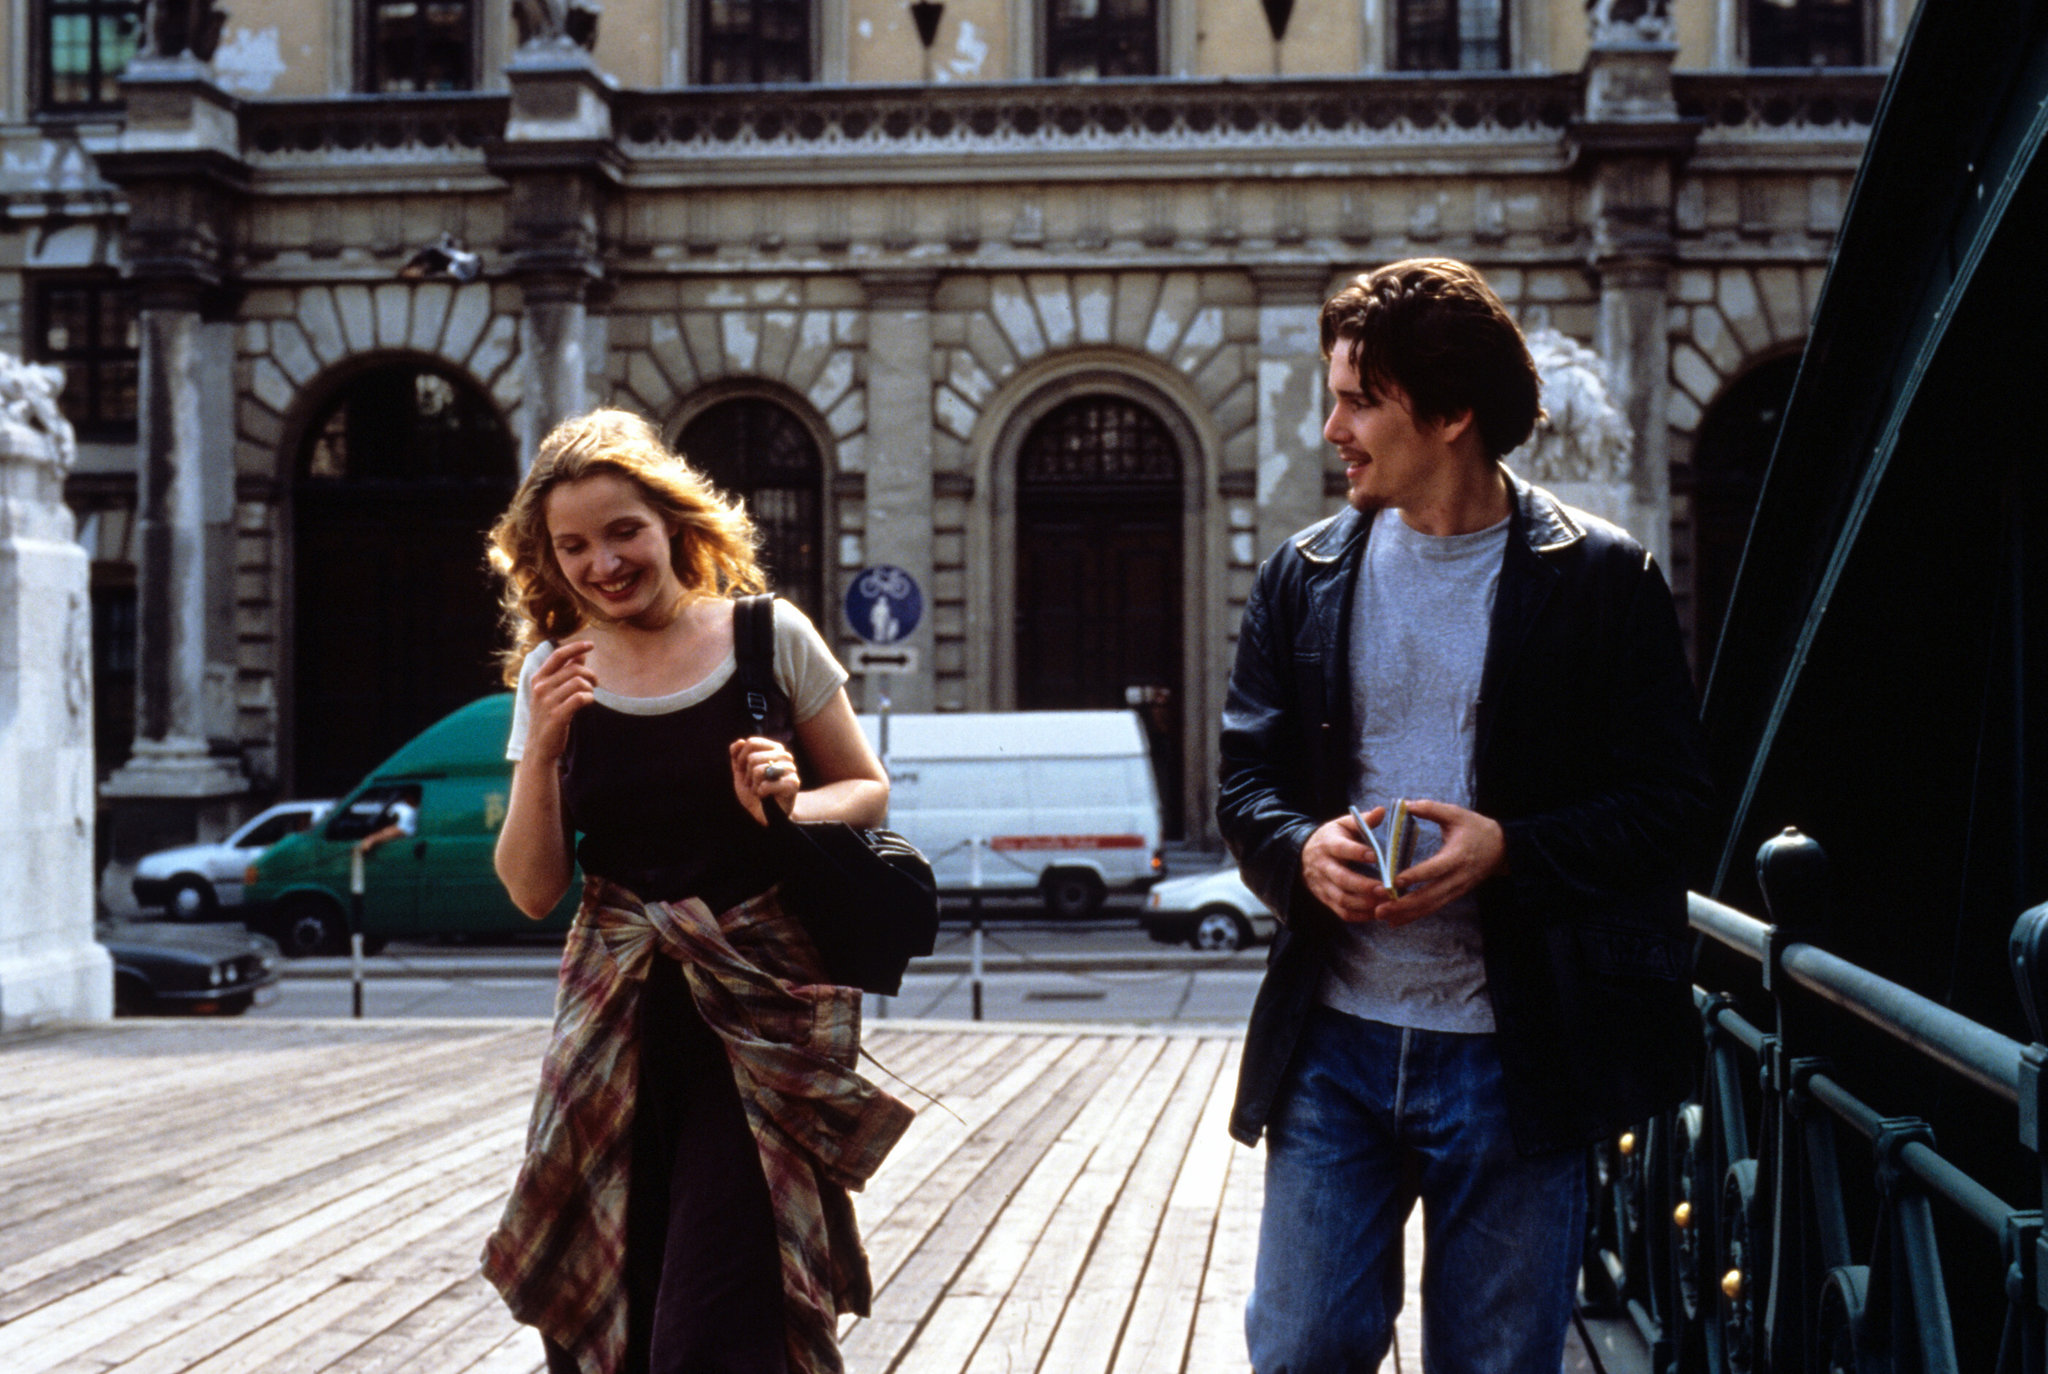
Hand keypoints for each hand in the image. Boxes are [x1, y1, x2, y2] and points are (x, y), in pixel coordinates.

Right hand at [524, 641, 596, 762]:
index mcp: (538, 679)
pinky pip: (580, 698)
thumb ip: (565, 672)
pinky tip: (588, 702)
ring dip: (590, 688)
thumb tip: (581, 655)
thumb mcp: (552, 692)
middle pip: (574, 669)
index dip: (575, 647)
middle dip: (590, 674)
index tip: (590, 644)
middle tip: (595, 683)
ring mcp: (547, 702)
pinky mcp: (556, 716)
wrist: (539, 747)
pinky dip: (589, 698)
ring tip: (589, 695)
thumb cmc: (548, 716)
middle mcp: (540, 688)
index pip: (557, 655)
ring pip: (578, 683)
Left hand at [730, 736, 800, 825]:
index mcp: (773, 749)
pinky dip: (760, 794)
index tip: (742, 771)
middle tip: (753, 784)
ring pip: (758, 771)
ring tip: (759, 791)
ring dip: (753, 785)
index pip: (751, 743)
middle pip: (752, 758)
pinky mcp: (793, 783)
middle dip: (747, 775)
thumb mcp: (741, 772)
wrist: (767, 814)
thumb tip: (739, 742)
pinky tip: (766, 797)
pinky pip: (765, 785)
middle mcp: (784, 755)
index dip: (740, 759)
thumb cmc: (755, 791)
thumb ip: (736, 755)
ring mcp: (790, 769)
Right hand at [1301, 808, 1393, 923]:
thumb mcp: (1343, 824)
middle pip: (1342, 878)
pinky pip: (1341, 912)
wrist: (1303, 856)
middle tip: (1386, 889)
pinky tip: (1376, 912)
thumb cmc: (1332, 838)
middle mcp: (1323, 866)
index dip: (1357, 852)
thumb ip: (1363, 820)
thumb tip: (1382, 811)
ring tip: (1385, 902)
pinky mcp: (1325, 899)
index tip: (1376, 856)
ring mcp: (1323, 885)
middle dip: (1364, 885)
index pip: (1341, 848)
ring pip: (1342, 898)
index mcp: (1328, 843)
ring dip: (1364, 903)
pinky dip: (1360, 915)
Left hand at [1371, 799, 1506, 927]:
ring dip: (1405, 913)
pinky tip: (1395, 921)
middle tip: (1380, 906)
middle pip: (1430, 895)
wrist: (1502, 848)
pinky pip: (1433, 908)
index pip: (1435, 868)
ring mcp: (1457, 889)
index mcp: (1457, 856)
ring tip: (1381, 915)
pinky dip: (1414, 916)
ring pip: (1430, 905)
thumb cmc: (1476, 828)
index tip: (1395, 881)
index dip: (1416, 876)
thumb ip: (1431, 808)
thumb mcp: (1456, 814)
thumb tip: (1404, 804)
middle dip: (1404, 903)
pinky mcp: (1454, 895)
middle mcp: (1457, 877)